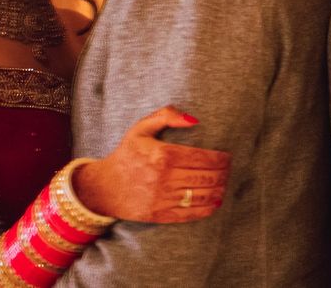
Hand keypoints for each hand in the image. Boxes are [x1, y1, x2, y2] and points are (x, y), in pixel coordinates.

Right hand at [73, 105, 230, 222]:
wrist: (103, 188)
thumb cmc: (126, 155)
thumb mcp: (140, 129)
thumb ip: (166, 116)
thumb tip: (194, 119)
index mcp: (162, 155)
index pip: (203, 157)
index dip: (221, 158)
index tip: (228, 157)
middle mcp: (164, 178)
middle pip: (207, 177)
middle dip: (223, 173)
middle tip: (228, 170)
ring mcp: (162, 199)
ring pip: (202, 195)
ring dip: (219, 190)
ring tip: (224, 184)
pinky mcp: (160, 215)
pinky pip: (191, 213)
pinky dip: (208, 208)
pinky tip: (215, 202)